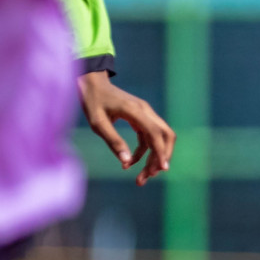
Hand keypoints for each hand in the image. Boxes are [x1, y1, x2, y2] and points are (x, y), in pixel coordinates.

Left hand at [77, 71, 174, 185]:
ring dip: (154, 157)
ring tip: (141, 176)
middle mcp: (146, 111)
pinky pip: (149, 137)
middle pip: (166, 136)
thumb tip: (126, 162)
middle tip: (149, 176)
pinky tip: (130, 162)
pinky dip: (144, 152)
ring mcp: (145, 114)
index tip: (161, 170)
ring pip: (160, 138)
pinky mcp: (141, 118)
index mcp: (136, 111)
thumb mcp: (98, 123)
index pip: (156, 133)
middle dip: (161, 157)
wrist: (93, 83)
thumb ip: (113, 141)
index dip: (161, 152)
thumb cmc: (93, 101)